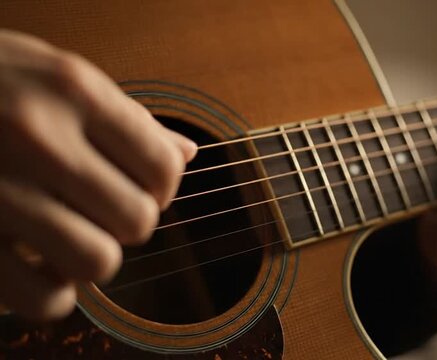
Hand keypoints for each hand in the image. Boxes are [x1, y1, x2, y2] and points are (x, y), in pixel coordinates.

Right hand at [0, 30, 196, 319]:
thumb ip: (123, 114)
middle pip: (139, 219)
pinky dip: (53, 293)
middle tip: (101, 206)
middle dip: (129, 219)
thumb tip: (185, 154)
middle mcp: (38, 138)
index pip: (163, 166)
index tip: (141, 185)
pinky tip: (39, 262)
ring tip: (72, 233)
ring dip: (94, 255)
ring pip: (99, 261)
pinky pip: (44, 300)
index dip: (162, 185)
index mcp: (71, 90)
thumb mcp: (51, 72)